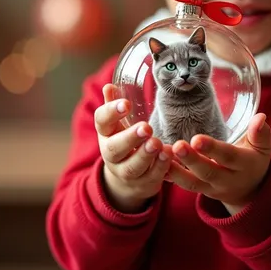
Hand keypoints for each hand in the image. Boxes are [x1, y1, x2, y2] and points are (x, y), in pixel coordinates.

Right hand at [95, 84, 171, 212]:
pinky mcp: (142, 184)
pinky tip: (169, 155)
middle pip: (114, 149)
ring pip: (132, 167)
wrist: (126, 178)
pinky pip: (151, 178)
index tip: (127, 104)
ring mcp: (125, 172)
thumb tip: (110, 85)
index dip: (112, 113)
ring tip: (158, 143)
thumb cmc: (124, 140)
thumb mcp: (117, 124)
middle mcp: (111, 154)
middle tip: (146, 128)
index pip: (102, 122)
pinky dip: (161, 167)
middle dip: (130, 138)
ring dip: (146, 155)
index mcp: (105, 133)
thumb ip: (115, 105)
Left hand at [168, 114, 270, 214]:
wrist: (249, 191)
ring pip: (192, 183)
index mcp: (243, 166)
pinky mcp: (199, 191)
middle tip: (176, 146)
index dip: (213, 149)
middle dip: (191, 160)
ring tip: (160, 153)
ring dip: (175, 170)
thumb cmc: (253, 160)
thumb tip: (260, 117)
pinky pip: (183, 185)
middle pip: (208, 172)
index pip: (228, 157)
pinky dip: (168, 175)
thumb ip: (261, 134)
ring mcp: (211, 188)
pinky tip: (154, 162)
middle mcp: (227, 180)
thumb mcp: (263, 148)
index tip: (197, 138)